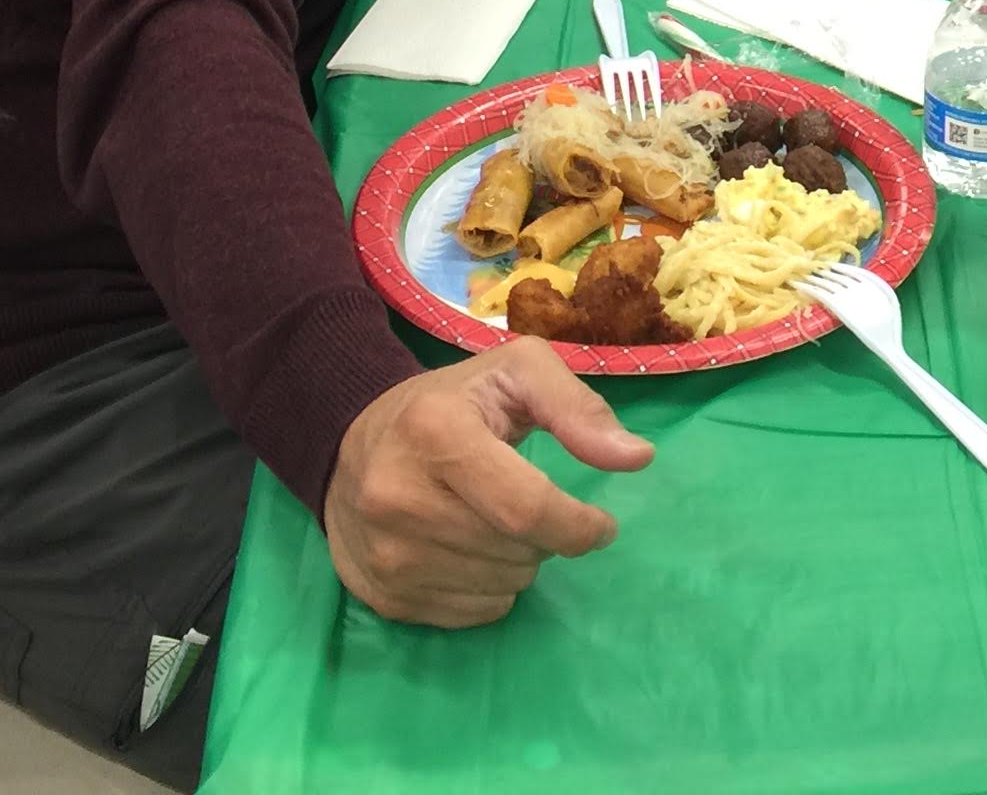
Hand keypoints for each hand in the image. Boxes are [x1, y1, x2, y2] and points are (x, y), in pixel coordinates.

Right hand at [322, 342, 652, 627]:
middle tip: (531, 506)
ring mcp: (385, 553)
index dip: (579, 525)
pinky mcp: (382, 596)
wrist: (348, 446)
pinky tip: (469, 550)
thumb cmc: (450, 404)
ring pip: (501, 588)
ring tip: (495, 521)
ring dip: (520, 563)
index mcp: (435, 432)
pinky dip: (490, 589)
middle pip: (517, 551)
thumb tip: (637, 457)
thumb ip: (578, 407)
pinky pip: (473, 614)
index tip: (601, 524)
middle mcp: (399, 497)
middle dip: (548, 537)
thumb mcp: (515, 372)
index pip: (527, 508)